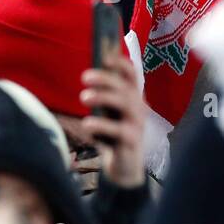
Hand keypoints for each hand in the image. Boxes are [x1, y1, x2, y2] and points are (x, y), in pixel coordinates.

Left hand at [80, 53, 146, 188]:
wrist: (123, 166)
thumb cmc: (112, 135)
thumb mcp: (107, 113)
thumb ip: (103, 96)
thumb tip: (89, 75)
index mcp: (132, 98)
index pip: (132, 76)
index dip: (121, 64)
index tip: (105, 57)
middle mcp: (138, 108)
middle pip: (126, 88)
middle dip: (106, 79)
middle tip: (84, 77)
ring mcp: (137, 125)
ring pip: (126, 104)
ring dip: (104, 97)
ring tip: (84, 97)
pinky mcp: (132, 141)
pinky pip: (119, 130)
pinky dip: (102, 125)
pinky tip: (87, 124)